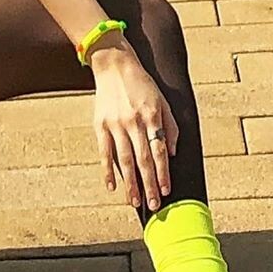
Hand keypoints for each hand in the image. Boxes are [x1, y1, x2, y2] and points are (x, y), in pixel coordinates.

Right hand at [90, 42, 178, 211]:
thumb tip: (172, 153)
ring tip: (135, 202)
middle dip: (149, 185)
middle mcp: (134, 122)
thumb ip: (170, 127)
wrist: (114, 65)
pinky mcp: (100, 125)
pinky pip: (105, 152)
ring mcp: (116, 124)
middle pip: (144, 160)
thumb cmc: (142, 84)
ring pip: (125, 160)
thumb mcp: (162, 101)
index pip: (160, 151)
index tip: (167, 191)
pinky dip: (108, 170)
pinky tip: (112, 186)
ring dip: (131, 184)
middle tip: (154, 206)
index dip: (163, 173)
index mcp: (152, 116)